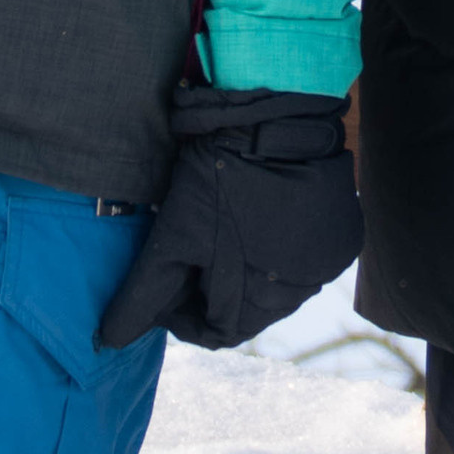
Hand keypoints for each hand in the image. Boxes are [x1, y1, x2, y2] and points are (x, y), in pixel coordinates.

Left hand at [97, 85, 360, 352]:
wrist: (279, 114)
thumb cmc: (219, 177)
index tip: (161, 288)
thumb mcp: (174, 234)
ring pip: (276, 285)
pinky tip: (258, 213)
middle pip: (246, 311)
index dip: (180, 315)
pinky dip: (278, 245)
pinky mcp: (342, 233)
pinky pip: (305, 256)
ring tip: (220, 229)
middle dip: (211, 290)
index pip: (214, 332)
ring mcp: (326, 262)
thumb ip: (145, 293)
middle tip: (185, 253)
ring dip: (245, 269)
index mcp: (260, 301)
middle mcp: (301, 291)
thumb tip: (111, 339)